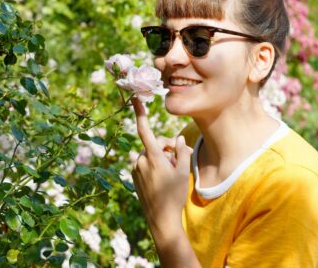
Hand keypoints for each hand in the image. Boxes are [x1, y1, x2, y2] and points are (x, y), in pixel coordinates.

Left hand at [131, 97, 192, 233]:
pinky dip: (154, 167)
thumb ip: (181, 153)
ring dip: (160, 159)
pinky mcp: (134, 176)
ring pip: (150, 155)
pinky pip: (145, 164)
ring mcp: (135, 169)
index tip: (134, 98)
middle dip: (166, 149)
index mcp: (152, 157)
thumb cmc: (174, 195)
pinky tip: (161, 181)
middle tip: (177, 163)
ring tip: (169, 175)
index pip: (144, 130)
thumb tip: (178, 140)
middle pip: (154, 145)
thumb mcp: (183, 172)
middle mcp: (140, 161)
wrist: (161, 219)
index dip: (139, 113)